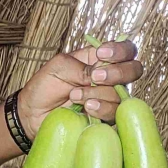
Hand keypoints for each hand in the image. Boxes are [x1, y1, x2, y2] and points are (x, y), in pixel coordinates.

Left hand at [16, 40, 142, 136]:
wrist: (33, 114)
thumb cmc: (45, 86)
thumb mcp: (59, 66)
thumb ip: (82, 66)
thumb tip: (100, 74)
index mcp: (100, 60)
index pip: (125, 50)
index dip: (120, 50)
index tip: (101, 54)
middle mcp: (110, 78)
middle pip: (134, 70)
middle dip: (116, 73)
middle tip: (94, 77)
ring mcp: (110, 98)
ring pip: (121, 94)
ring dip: (98, 94)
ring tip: (75, 96)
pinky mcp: (106, 117)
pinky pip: (115, 113)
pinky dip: (101, 109)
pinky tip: (86, 108)